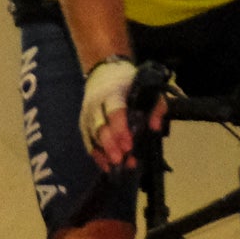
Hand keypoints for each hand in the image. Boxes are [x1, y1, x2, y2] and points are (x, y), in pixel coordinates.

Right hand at [81, 57, 154, 171]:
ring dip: (104, 152)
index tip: (129, 145)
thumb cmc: (128, 82)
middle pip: (99, 126)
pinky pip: (87, 140)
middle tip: (120, 160)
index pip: (114, 112)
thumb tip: (154, 127)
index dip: (120, 129)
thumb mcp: (147, 88)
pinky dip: (95, 154)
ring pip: (92, 135)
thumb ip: (156, 105)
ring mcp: (88, 113)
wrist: (103, 72)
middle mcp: (96, 103)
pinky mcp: (84, 122)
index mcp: (113, 93)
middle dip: (109, 144)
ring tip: (117, 167)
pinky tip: (106, 166)